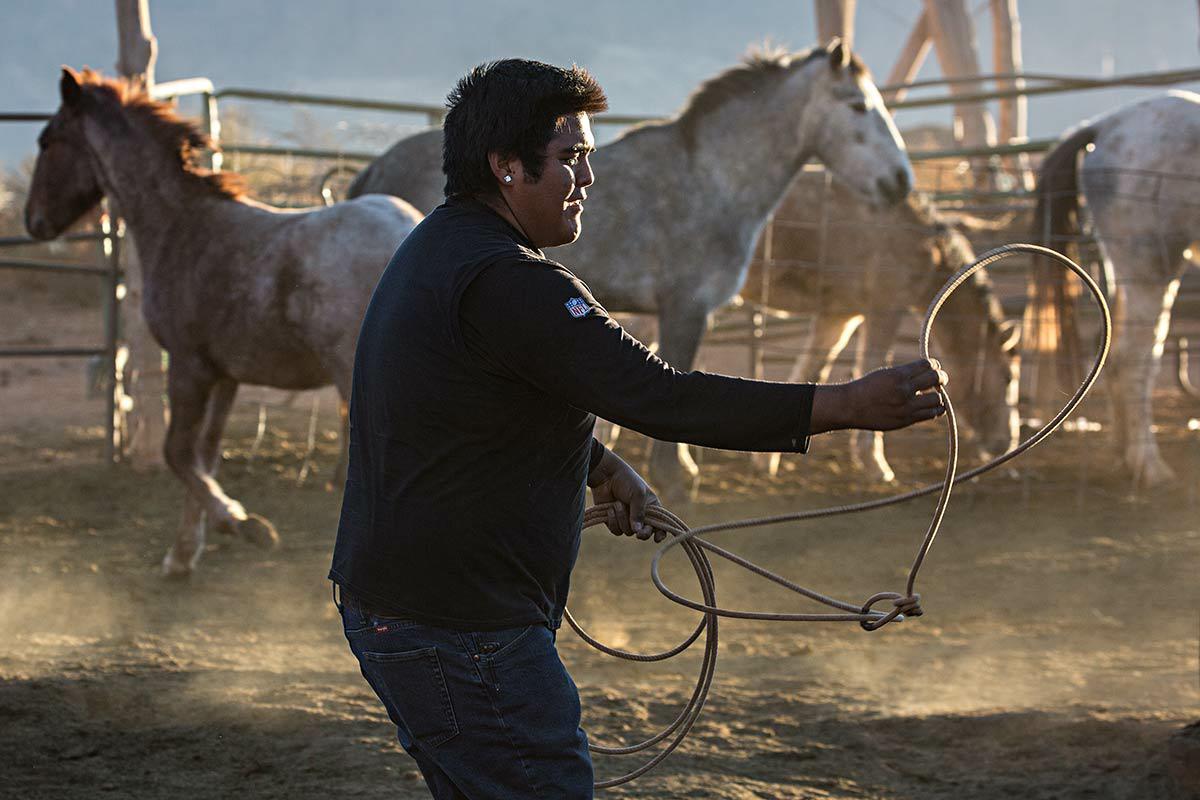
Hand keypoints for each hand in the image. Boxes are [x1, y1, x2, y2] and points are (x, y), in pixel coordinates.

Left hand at [587, 447, 666, 541]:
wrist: (605, 476)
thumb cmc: (626, 481)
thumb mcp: (638, 494)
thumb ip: (639, 513)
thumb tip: (638, 532)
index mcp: (652, 508)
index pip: (660, 525)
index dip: (660, 533)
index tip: (657, 538)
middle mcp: (640, 515)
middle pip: (645, 533)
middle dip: (642, 533)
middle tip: (639, 533)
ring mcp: (627, 519)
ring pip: (628, 532)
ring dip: (622, 519)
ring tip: (617, 504)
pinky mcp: (614, 521)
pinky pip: (616, 530)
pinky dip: (613, 521)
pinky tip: (610, 509)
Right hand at [811, 358, 948, 433]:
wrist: (850, 407)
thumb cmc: (867, 388)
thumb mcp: (885, 374)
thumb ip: (905, 374)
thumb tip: (928, 372)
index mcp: (897, 375)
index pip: (927, 365)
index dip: (933, 365)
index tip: (933, 367)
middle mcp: (903, 390)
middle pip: (936, 379)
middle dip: (941, 377)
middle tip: (940, 379)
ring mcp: (906, 407)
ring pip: (937, 399)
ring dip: (939, 396)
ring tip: (933, 395)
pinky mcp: (906, 420)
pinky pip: (930, 414)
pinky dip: (935, 409)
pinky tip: (932, 407)